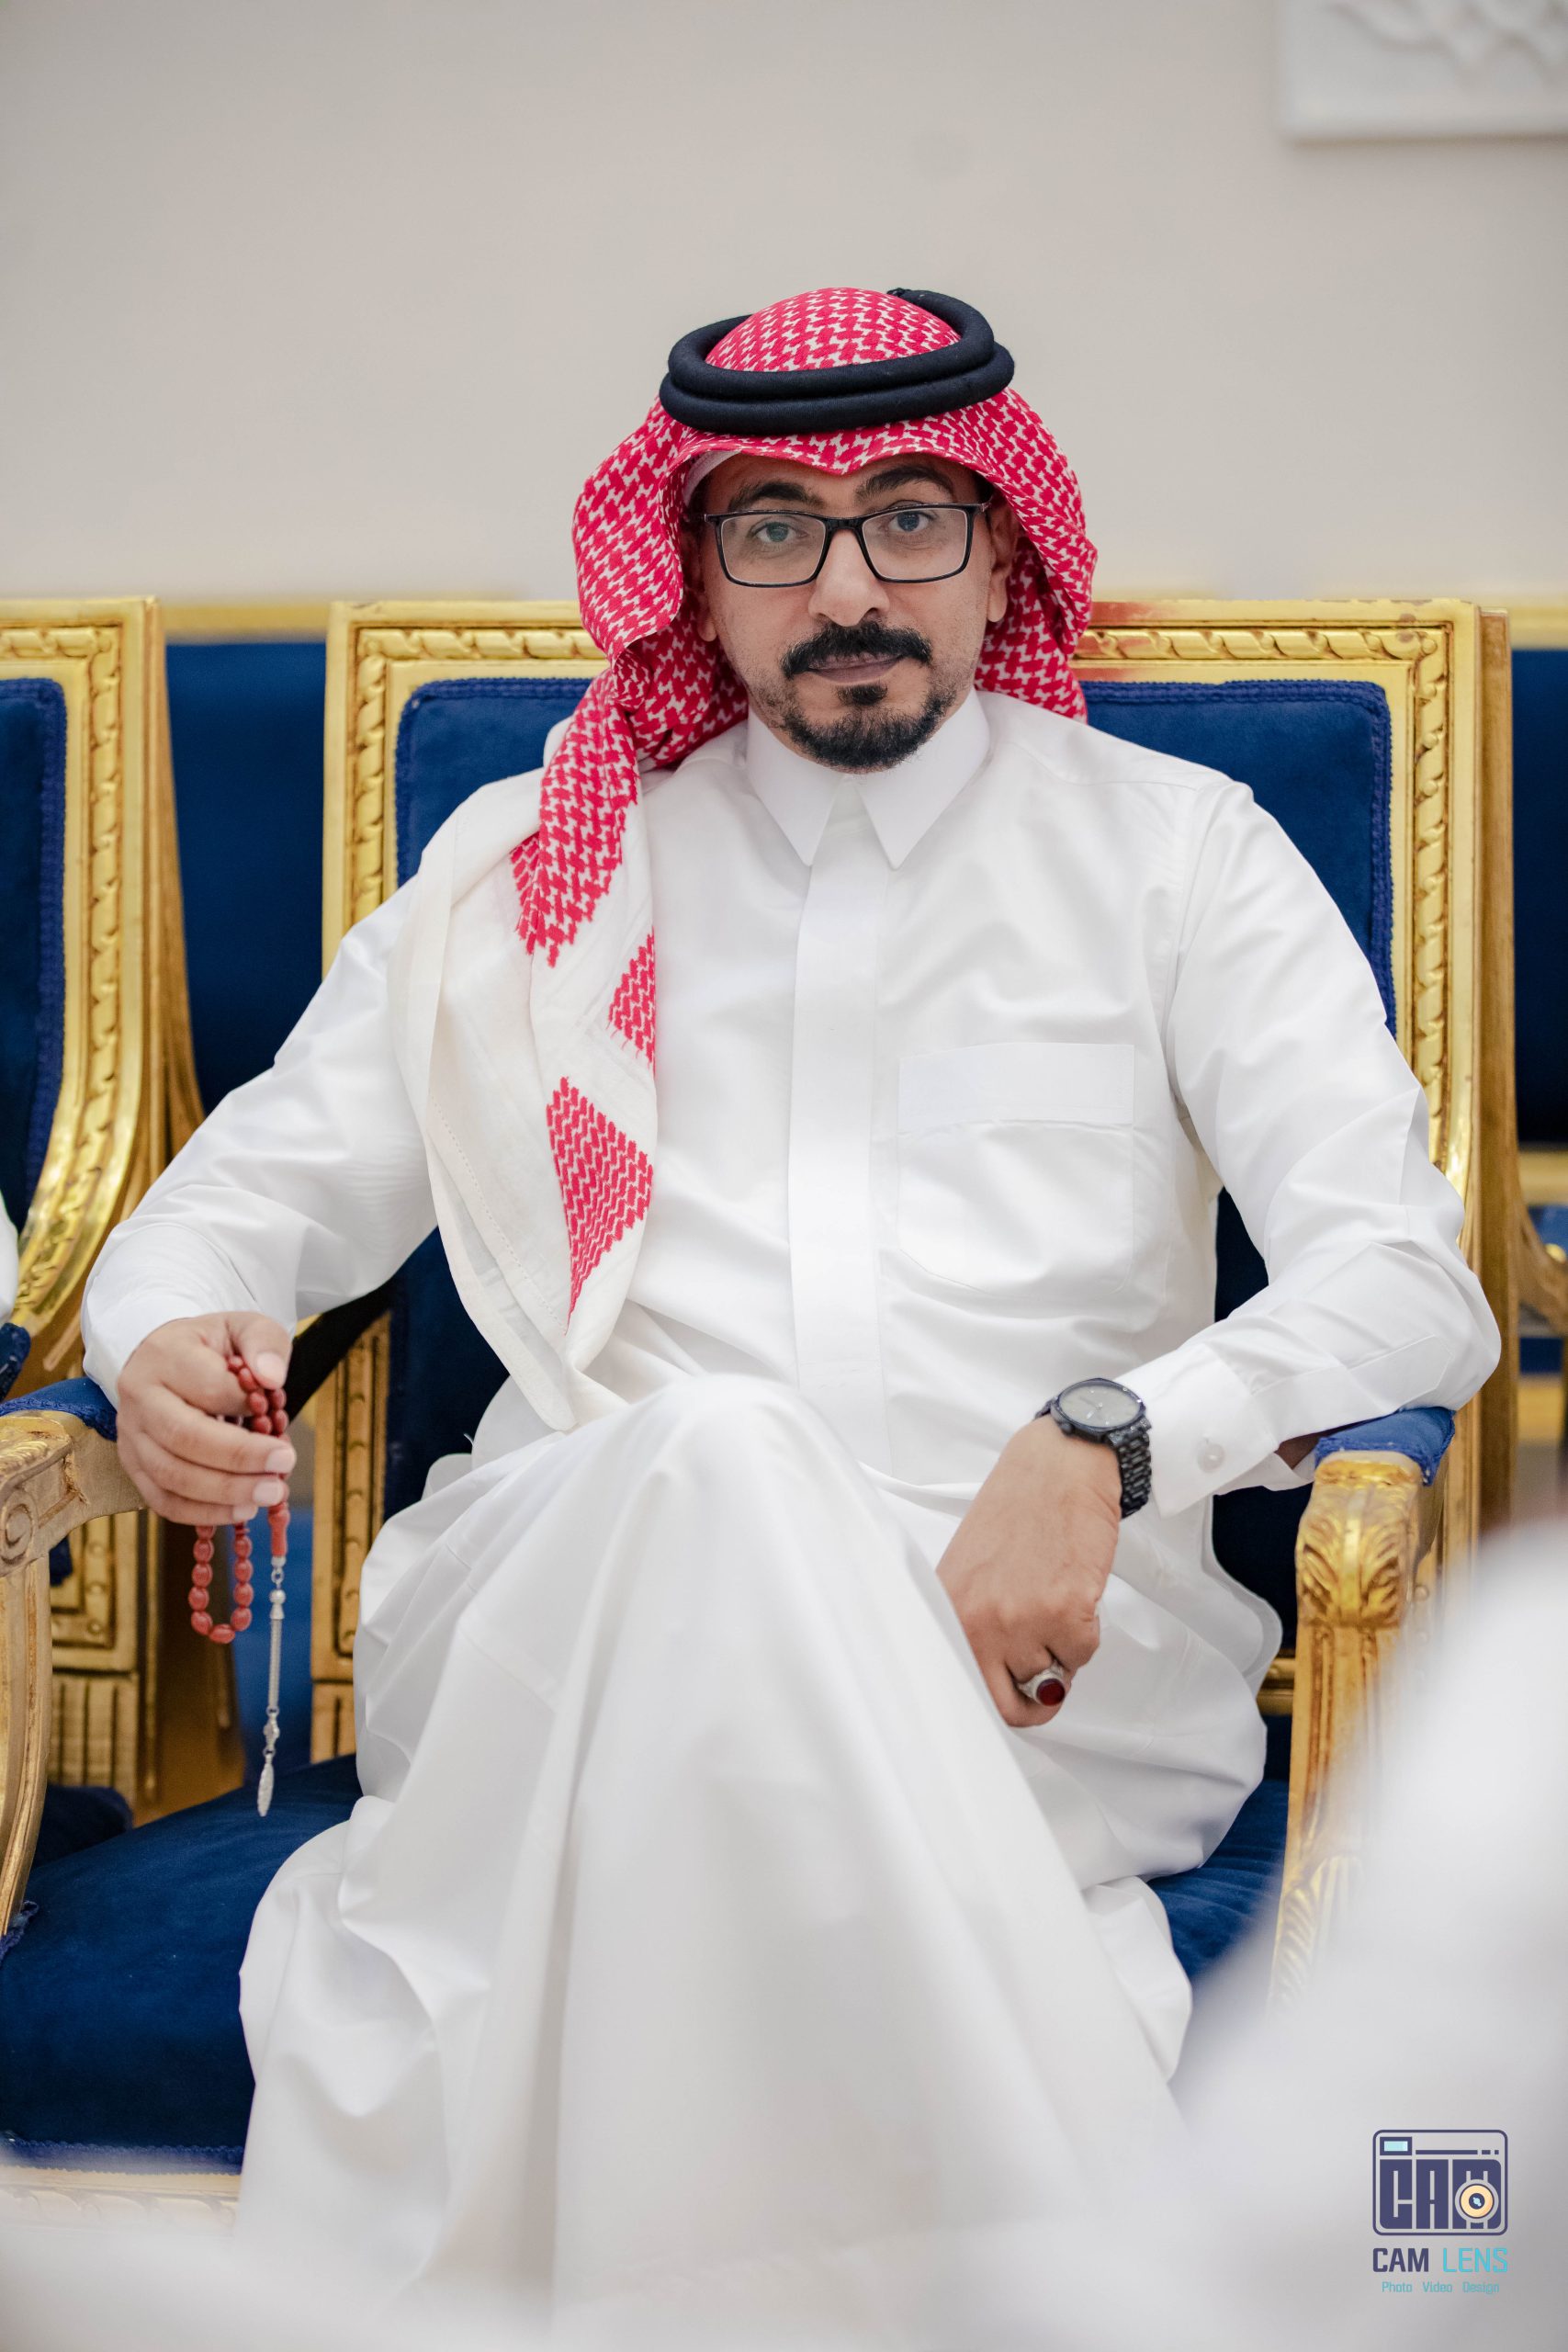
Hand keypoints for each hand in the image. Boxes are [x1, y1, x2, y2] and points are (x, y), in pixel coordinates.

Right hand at [117, 1312, 294, 1525]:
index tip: (276, 1410)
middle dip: (239, 1457)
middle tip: (285, 1464)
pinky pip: (162, 1500)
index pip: (205, 1386)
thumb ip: (264, 1343)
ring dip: (224, 1492)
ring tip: (270, 1493)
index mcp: (163, 1354)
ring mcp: (130, 1435)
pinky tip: (241, 1509)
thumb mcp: (244, 1326)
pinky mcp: (133, 1466)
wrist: (169, 1359)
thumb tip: (271, 1377)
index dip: (244, 1402)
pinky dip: (203, 1513)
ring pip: (170, 1475)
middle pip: (183, 1436)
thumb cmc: (212, 1346)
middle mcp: (139, 1396)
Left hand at [937, 1416, 1120, 1727]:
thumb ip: (974, 1630)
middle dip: (1034, 1700)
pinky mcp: (1064, 1611)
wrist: (1057, 1469)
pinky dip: (1087, 1631)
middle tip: (1045, 1676)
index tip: (1007, 1697)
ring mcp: (1020, 1620)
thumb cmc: (1018, 1513)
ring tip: (1055, 1602)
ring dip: (1062, 1652)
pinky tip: (1075, 1591)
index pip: (959, 1690)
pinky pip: (1083, 1655)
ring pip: (1053, 1679)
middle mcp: (977, 1622)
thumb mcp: (971, 1575)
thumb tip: (995, 1684)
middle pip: (1010, 1708)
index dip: (990, 1700)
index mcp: (948, 1612)